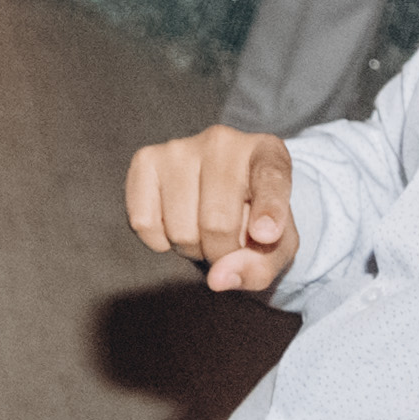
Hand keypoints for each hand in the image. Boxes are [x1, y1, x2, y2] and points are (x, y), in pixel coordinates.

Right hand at [123, 127, 298, 297]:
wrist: (220, 195)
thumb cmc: (254, 220)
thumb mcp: (275, 248)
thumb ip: (259, 267)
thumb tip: (217, 278)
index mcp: (268, 153)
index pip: (270, 179)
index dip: (269, 209)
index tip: (266, 235)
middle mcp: (223, 141)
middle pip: (218, 223)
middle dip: (222, 253)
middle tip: (228, 245)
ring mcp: (180, 147)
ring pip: (180, 230)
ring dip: (193, 249)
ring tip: (203, 230)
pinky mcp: (145, 159)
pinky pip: (144, 223)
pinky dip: (160, 241)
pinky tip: (175, 223)